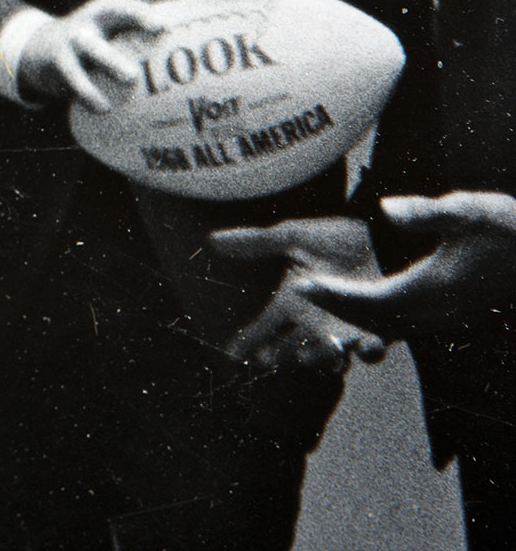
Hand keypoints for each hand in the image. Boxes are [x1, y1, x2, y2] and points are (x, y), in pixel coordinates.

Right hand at [19, 0, 191, 111]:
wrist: (41, 49)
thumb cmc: (94, 39)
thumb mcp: (115, 28)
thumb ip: (144, 27)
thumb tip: (189, 24)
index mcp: (112, 6)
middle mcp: (95, 15)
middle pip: (117, 7)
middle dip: (137, 14)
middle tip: (160, 27)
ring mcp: (75, 35)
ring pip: (92, 45)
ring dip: (110, 59)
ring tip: (130, 77)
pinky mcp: (60, 58)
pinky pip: (73, 75)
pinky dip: (87, 91)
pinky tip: (103, 108)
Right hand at [211, 216, 385, 371]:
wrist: (383, 236)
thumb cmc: (338, 236)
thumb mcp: (293, 236)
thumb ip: (255, 242)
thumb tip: (212, 240)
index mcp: (292, 302)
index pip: (263, 328)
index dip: (247, 342)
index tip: (231, 357)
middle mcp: (314, 323)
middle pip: (290, 350)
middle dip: (280, 357)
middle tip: (269, 358)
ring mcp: (344, 330)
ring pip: (327, 358)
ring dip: (320, 358)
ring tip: (311, 353)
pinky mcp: (376, 332)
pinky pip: (369, 351)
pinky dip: (366, 351)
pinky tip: (363, 343)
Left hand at [292, 192, 515, 338]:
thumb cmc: (512, 228)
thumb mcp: (473, 210)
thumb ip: (429, 212)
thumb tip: (387, 208)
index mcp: (436, 288)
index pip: (372, 301)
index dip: (335, 295)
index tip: (303, 285)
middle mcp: (440, 311)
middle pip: (376, 320)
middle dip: (337, 308)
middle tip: (303, 292)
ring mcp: (451, 317)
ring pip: (392, 327)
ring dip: (357, 317)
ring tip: (327, 298)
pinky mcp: (458, 316)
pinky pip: (409, 326)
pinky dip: (380, 320)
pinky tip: (368, 307)